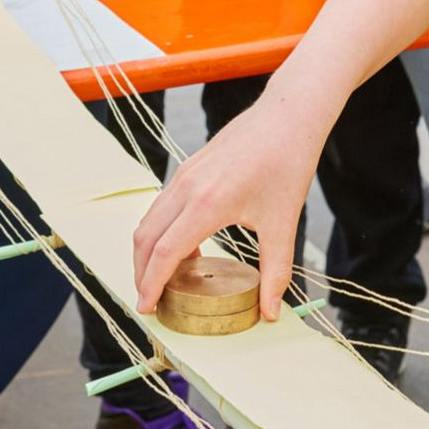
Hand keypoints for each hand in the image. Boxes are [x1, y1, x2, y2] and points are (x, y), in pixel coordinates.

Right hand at [132, 92, 333, 319]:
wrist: (287, 115)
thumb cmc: (288, 164)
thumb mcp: (284, 224)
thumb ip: (276, 272)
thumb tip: (272, 313)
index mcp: (208, 203)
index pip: (165, 252)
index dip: (152, 284)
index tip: (147, 308)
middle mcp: (187, 188)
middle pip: (146, 238)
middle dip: (141, 273)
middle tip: (151, 301)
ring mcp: (184, 175)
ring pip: (149, 220)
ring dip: (148, 252)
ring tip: (162, 280)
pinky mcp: (188, 168)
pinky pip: (162, 206)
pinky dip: (160, 232)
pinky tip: (185, 249)